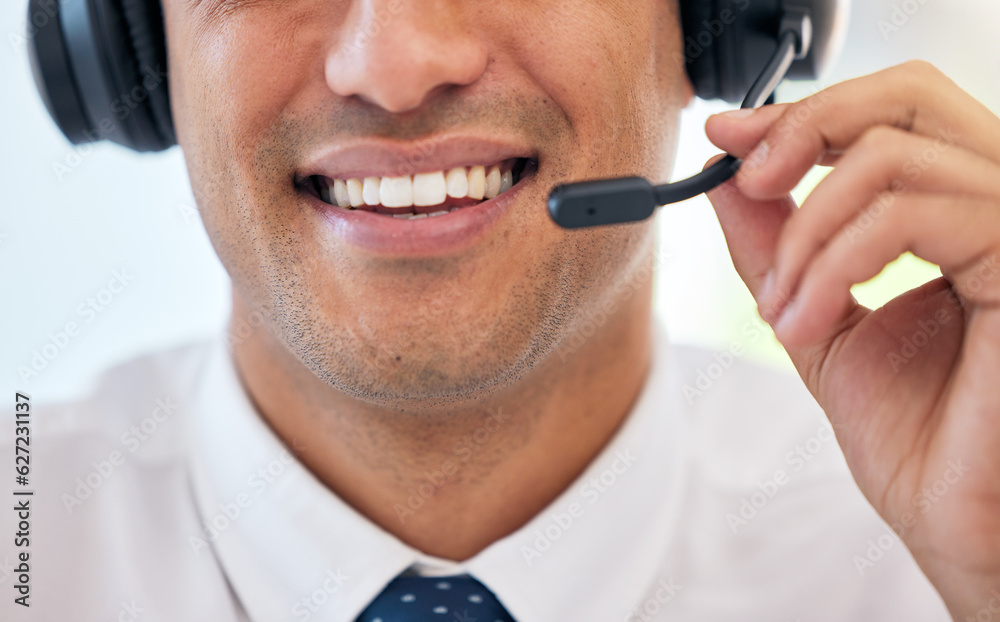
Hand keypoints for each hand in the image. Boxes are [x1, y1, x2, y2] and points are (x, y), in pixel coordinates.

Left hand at [704, 60, 999, 619]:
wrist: (960, 521)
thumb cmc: (916, 435)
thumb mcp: (818, 316)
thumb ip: (777, 245)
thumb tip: (727, 175)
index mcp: (959, 212)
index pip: (893, 114)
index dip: (806, 113)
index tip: (730, 139)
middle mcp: (998, 205)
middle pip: (906, 98)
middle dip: (804, 130)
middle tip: (746, 180)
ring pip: (889, 157)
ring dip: (803, 236)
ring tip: (781, 311)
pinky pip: (906, 215)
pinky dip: (831, 262)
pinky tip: (804, 321)